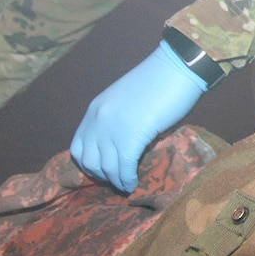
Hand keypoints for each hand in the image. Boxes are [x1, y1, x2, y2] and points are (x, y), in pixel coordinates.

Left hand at [70, 41, 207, 191]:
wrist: (176, 69)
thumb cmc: (158, 82)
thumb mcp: (126, 102)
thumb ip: (117, 122)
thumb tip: (122, 149)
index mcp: (95, 110)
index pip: (78, 147)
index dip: (89, 163)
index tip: (103, 170)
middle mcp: (98, 120)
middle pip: (89, 161)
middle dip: (101, 176)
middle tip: (116, 181)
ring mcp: (112, 129)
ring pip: (106, 168)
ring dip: (116, 181)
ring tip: (127, 186)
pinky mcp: (130, 137)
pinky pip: (124, 168)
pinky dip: (128, 180)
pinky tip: (135, 183)